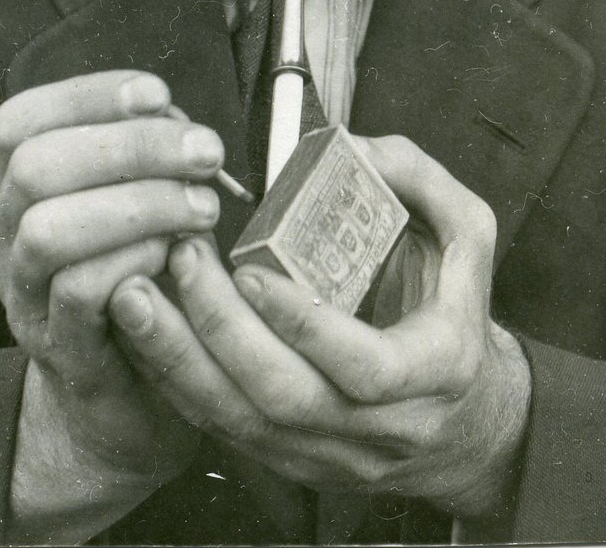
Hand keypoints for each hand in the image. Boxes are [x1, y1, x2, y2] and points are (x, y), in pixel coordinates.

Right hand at [0, 70, 224, 537]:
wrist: (131, 400)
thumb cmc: (147, 279)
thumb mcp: (143, 203)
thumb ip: (149, 156)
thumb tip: (173, 115)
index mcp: (21, 190)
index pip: (19, 121)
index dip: (85, 94)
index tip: (156, 94)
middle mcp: (7, 238)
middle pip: (34, 166)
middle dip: (129, 146)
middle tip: (204, 152)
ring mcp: (24, 297)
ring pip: (47, 230)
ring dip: (137, 204)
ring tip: (201, 206)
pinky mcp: (58, 350)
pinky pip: (78, 294)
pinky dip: (134, 260)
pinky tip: (177, 255)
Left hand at [109, 135, 530, 519]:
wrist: (463, 421)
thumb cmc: (457, 313)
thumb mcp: (469, 235)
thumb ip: (420, 181)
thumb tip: (352, 146)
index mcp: (435, 369)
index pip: (366, 369)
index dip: (306, 325)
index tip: (252, 269)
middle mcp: (382, 427)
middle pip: (286, 400)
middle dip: (220, 332)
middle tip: (181, 259)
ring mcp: (331, 453)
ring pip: (241, 425)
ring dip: (180, 360)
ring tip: (137, 294)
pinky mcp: (290, 460)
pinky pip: (221, 430)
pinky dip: (176, 381)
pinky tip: (143, 332)